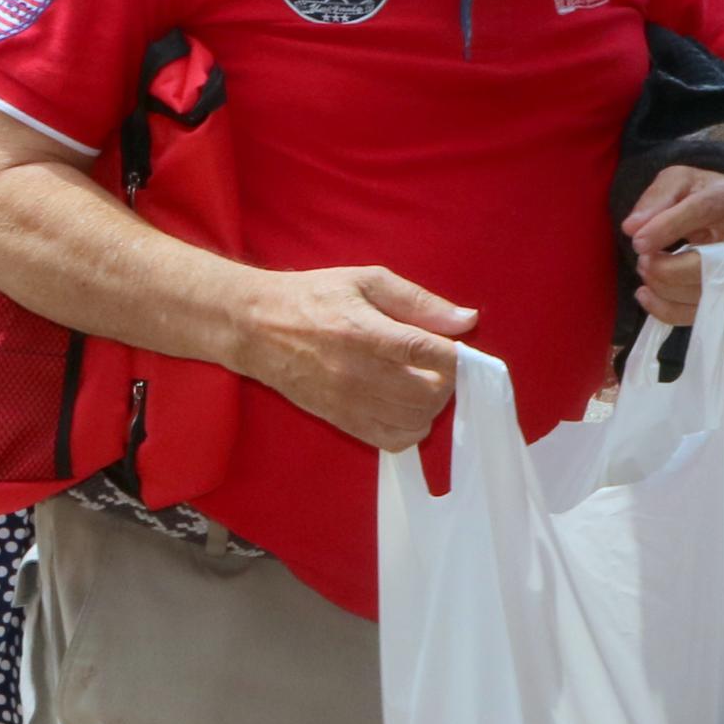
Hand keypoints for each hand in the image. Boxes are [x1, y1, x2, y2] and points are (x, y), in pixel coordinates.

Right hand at [240, 264, 474, 449]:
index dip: (455, 353)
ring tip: (422, 382)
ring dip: (432, 404)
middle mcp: (359, 373)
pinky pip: (393, 442)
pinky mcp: (342, 421)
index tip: (454, 345)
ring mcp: (349, 403)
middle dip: (447, 378)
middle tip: (438, 364)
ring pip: (416, 421)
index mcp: (366, 332)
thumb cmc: (313, 297)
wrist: (256, 328)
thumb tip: (467, 320)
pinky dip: (412, 428)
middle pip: (430, 393)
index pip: (430, 353)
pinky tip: (406, 405)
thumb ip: (420, 301)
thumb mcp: (367, 280)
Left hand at [622, 164, 723, 323]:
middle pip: (706, 264)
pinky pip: (701, 312)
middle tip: (642, 261)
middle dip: (665, 270)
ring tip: (647, 272)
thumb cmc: (704, 194)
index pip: (699, 213)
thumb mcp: (679, 181)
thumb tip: (631, 228)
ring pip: (703, 293)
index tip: (637, 243)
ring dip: (663, 289)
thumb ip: (655, 199)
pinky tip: (648, 295)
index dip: (665, 230)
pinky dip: (668, 311)